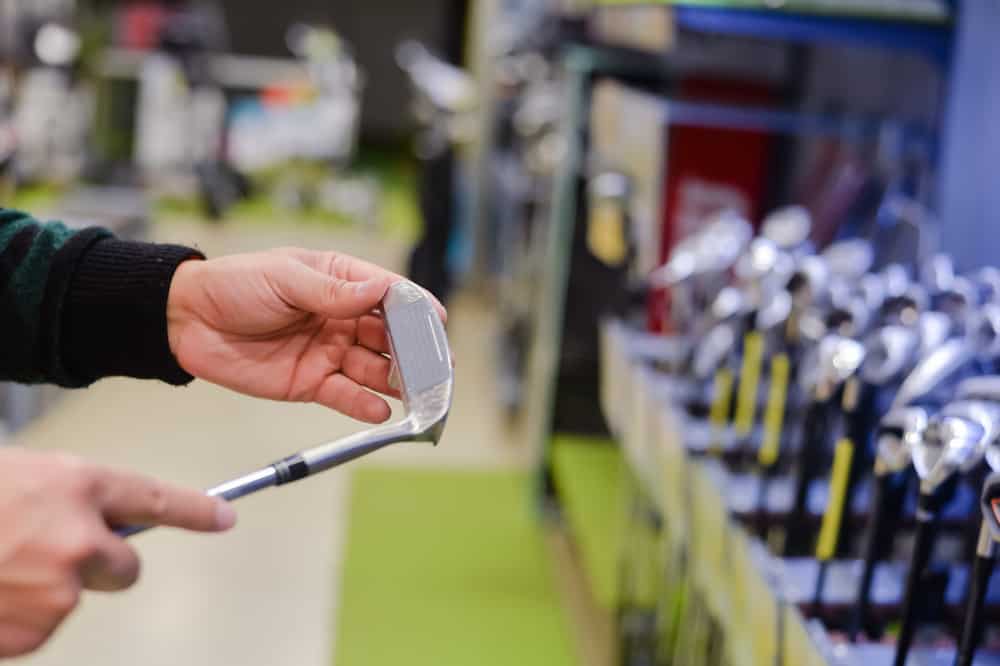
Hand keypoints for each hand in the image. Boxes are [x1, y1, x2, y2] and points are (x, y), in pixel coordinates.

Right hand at [0, 448, 234, 656]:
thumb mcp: (21, 477)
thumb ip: (69, 500)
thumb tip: (102, 527)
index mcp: (77, 486)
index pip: (156, 499)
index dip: (196, 511)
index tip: (225, 519)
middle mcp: (81, 538)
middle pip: (126, 568)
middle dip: (96, 564)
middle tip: (42, 551)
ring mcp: (58, 591)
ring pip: (75, 600)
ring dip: (45, 591)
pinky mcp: (32, 633)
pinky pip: (38, 628)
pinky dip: (15, 618)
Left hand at [165, 248, 445, 422]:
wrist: (187, 320)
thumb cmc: (236, 285)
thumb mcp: (285, 278)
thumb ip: (333, 291)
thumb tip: (382, 290)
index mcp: (340, 281)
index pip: (390, 294)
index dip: (417, 308)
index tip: (437, 323)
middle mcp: (343, 318)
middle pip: (390, 337)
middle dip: (414, 352)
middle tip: (434, 368)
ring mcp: (329, 352)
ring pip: (374, 369)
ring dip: (396, 381)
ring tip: (417, 394)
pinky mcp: (310, 383)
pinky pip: (345, 396)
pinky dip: (364, 405)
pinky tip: (382, 412)